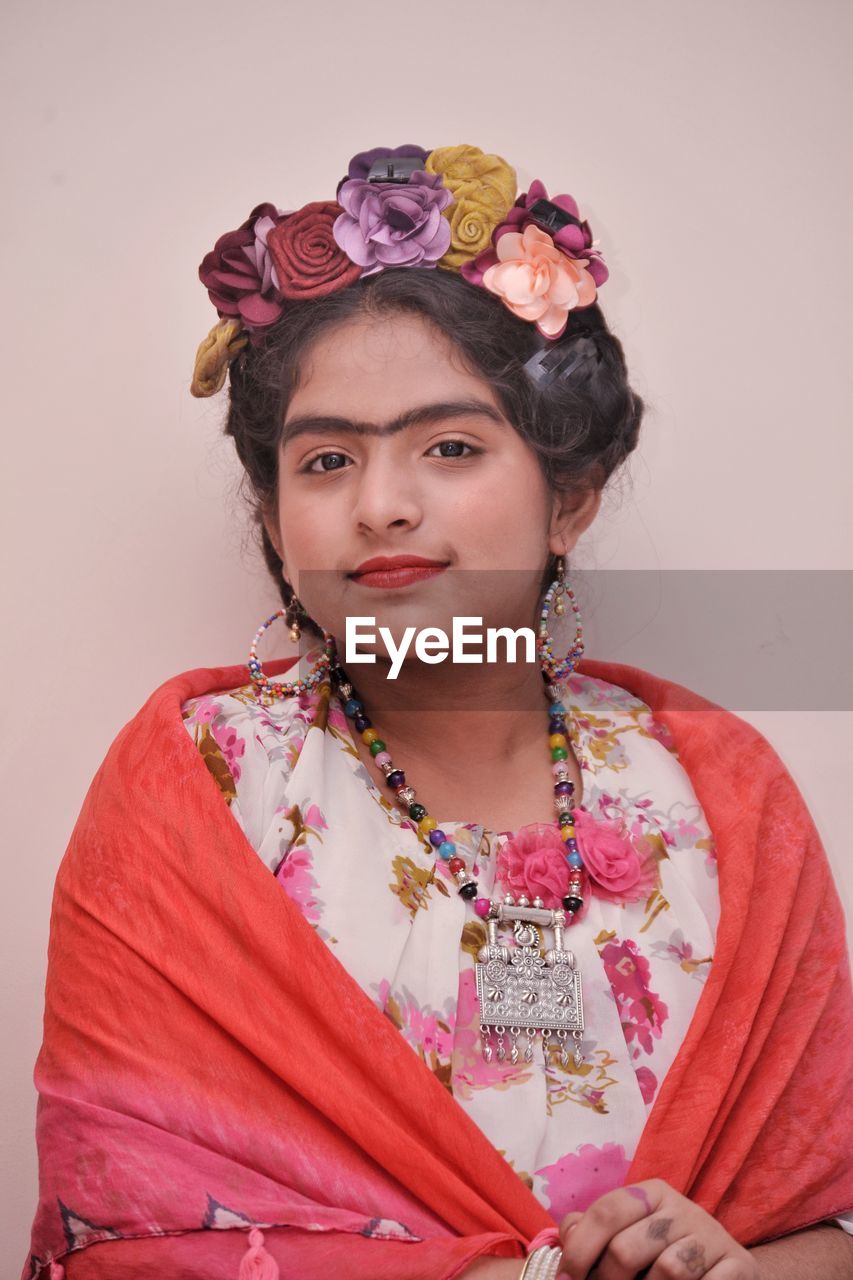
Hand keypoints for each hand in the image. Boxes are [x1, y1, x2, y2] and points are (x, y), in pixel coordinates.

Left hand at [557, 1179, 757, 1279]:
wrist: (728, 1273)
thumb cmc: (666, 1255)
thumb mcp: (631, 1234)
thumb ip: (594, 1230)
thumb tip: (570, 1233)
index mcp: (651, 1193)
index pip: (606, 1212)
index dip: (580, 1250)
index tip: (568, 1279)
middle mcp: (683, 1208)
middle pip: (627, 1248)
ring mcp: (713, 1237)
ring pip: (667, 1271)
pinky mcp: (739, 1264)